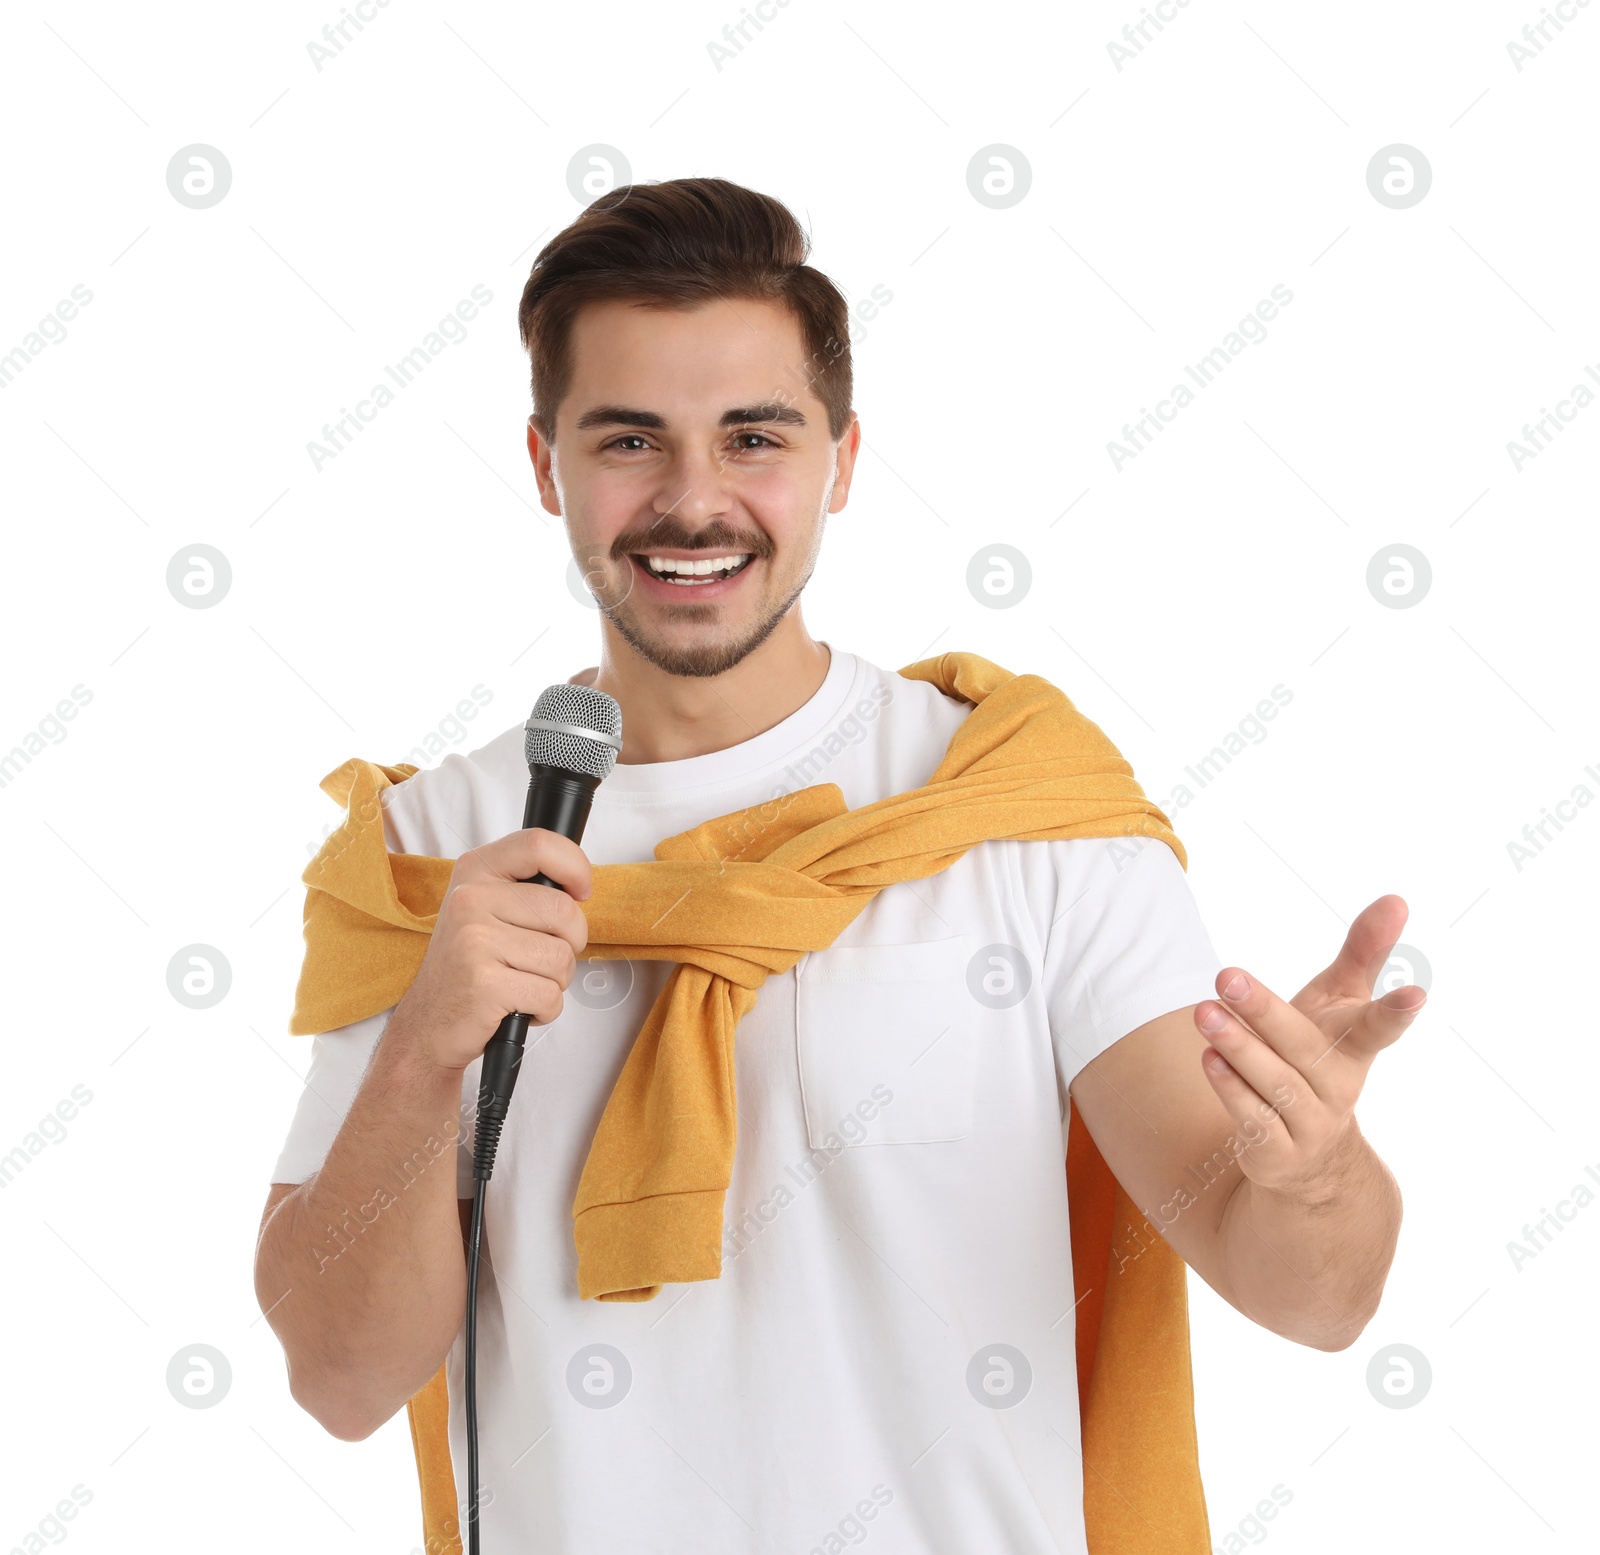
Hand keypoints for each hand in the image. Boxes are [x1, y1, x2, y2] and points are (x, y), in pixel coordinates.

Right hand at [387, 829, 592, 1074]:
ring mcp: (475, 941)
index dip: (575, 867)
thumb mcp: (485, 908)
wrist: (427, 1025)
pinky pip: (550, 995)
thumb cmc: (468, 966)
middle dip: (571, 943)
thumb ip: (525, 887)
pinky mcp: (484, 984)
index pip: (539, 844)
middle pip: (565, 911)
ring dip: (555, 981)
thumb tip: (579, 885)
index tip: (581, 892)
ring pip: (562, 957)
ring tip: (521, 983)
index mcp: (474, 871)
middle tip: (539, 959)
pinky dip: (545, 1009)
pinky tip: (515, 1006)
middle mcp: (470, 899)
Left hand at [1192, 894, 1425, 1195]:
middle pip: (1301, 1047)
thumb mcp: (1338, 1004)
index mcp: (1355, 1049)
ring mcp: (1310, 1125)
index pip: (1378, 1028)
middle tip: (1226, 974)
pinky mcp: (1277, 1153)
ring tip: (1204, 1013)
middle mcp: (1338, 1088)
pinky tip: (1209, 1059)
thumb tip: (1396, 899)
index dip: (1397, 1011)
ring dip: (1237, 1048)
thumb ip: (1362, 954)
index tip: (1417, 992)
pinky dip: (1230, 1090)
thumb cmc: (1320, 1055)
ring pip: (1273, 1083)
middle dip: (1264, 1011)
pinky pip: (1253, 1120)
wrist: (1309, 1155)